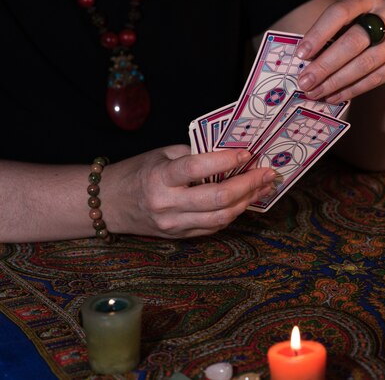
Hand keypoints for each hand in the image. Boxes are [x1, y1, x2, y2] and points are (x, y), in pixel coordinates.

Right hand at [102, 145, 275, 237]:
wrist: (111, 204)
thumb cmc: (140, 172)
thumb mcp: (162, 155)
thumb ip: (194, 155)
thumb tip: (231, 155)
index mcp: (159, 178)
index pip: (196, 169)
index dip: (225, 160)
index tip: (247, 153)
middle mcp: (168, 204)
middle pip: (217, 199)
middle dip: (248, 184)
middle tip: (267, 172)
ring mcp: (174, 225)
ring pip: (221, 217)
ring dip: (247, 201)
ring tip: (263, 186)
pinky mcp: (180, 236)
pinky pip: (214, 226)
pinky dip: (233, 212)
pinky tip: (245, 199)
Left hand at [296, 0, 384, 103]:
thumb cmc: (359, 32)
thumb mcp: (345, 25)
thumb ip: (329, 38)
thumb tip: (304, 65)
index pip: (340, 12)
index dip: (319, 33)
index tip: (301, 55)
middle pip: (353, 42)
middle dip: (325, 65)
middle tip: (305, 82)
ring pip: (365, 64)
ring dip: (336, 82)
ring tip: (316, 93)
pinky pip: (376, 78)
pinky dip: (352, 89)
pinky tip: (334, 96)